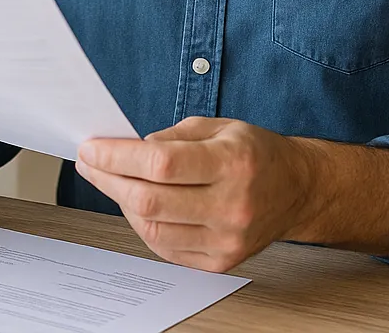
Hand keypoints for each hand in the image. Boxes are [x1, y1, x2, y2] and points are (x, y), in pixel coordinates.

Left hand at [75, 116, 308, 272]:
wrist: (297, 190)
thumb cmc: (256, 154)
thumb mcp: (219, 126)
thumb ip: (172, 137)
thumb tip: (127, 150)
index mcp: (232, 162)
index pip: (161, 164)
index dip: (117, 157)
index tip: (92, 148)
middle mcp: (232, 205)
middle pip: (150, 200)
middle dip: (109, 179)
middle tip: (91, 163)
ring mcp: (227, 239)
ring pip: (152, 229)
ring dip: (122, 204)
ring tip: (115, 182)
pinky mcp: (221, 261)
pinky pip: (165, 248)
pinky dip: (144, 226)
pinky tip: (139, 206)